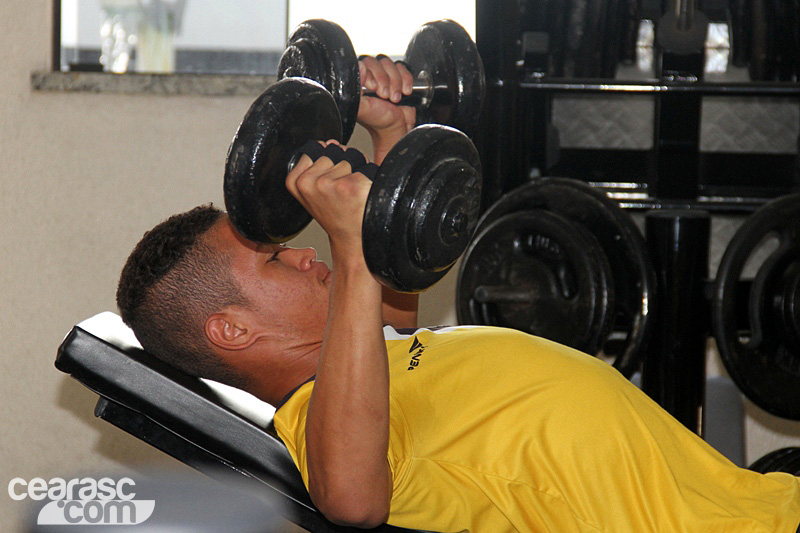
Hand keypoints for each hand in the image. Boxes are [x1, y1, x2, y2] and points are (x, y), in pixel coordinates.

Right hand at [286, 141, 371, 257]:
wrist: (352, 240)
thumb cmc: (336, 215)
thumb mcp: (313, 191)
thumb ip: (316, 164)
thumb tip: (329, 143)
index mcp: (295, 182)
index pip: (314, 150)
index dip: (326, 163)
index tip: (328, 185)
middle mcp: (309, 183)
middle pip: (333, 152)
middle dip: (342, 166)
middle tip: (342, 192)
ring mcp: (329, 184)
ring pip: (350, 158)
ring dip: (356, 171)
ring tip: (351, 194)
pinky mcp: (350, 186)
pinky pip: (366, 166)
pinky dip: (369, 177)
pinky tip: (361, 195)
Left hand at [358, 56, 415, 163]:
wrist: (396, 128)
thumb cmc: (378, 121)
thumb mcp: (362, 108)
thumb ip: (355, 89)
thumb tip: (359, 68)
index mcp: (360, 82)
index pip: (364, 63)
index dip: (372, 74)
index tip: (374, 88)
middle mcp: (371, 77)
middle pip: (378, 62)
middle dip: (385, 80)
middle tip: (385, 96)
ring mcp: (386, 77)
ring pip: (391, 65)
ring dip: (396, 83)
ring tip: (394, 98)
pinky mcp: (400, 78)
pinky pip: (403, 69)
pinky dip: (406, 80)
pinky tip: (404, 92)